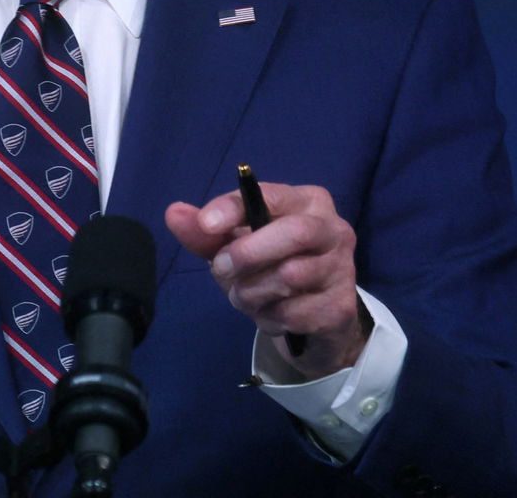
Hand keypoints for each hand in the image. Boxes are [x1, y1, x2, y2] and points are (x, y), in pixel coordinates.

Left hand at [166, 183, 369, 379]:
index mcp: (307, 202)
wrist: (314, 320)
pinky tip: (269, 315)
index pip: (270, 196)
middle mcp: (333, 229)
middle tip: (221, 269)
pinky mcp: (341, 307)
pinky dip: (269, 318)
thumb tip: (174, 212)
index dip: (235, 208)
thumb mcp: (236, 247)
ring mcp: (342, 269)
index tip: (206, 224)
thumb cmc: (272, 267)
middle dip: (248, 253)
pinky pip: (294, 313)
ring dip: (252, 292)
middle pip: (293, 233)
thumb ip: (206, 233)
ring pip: (290, 276)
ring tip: (243, 296)